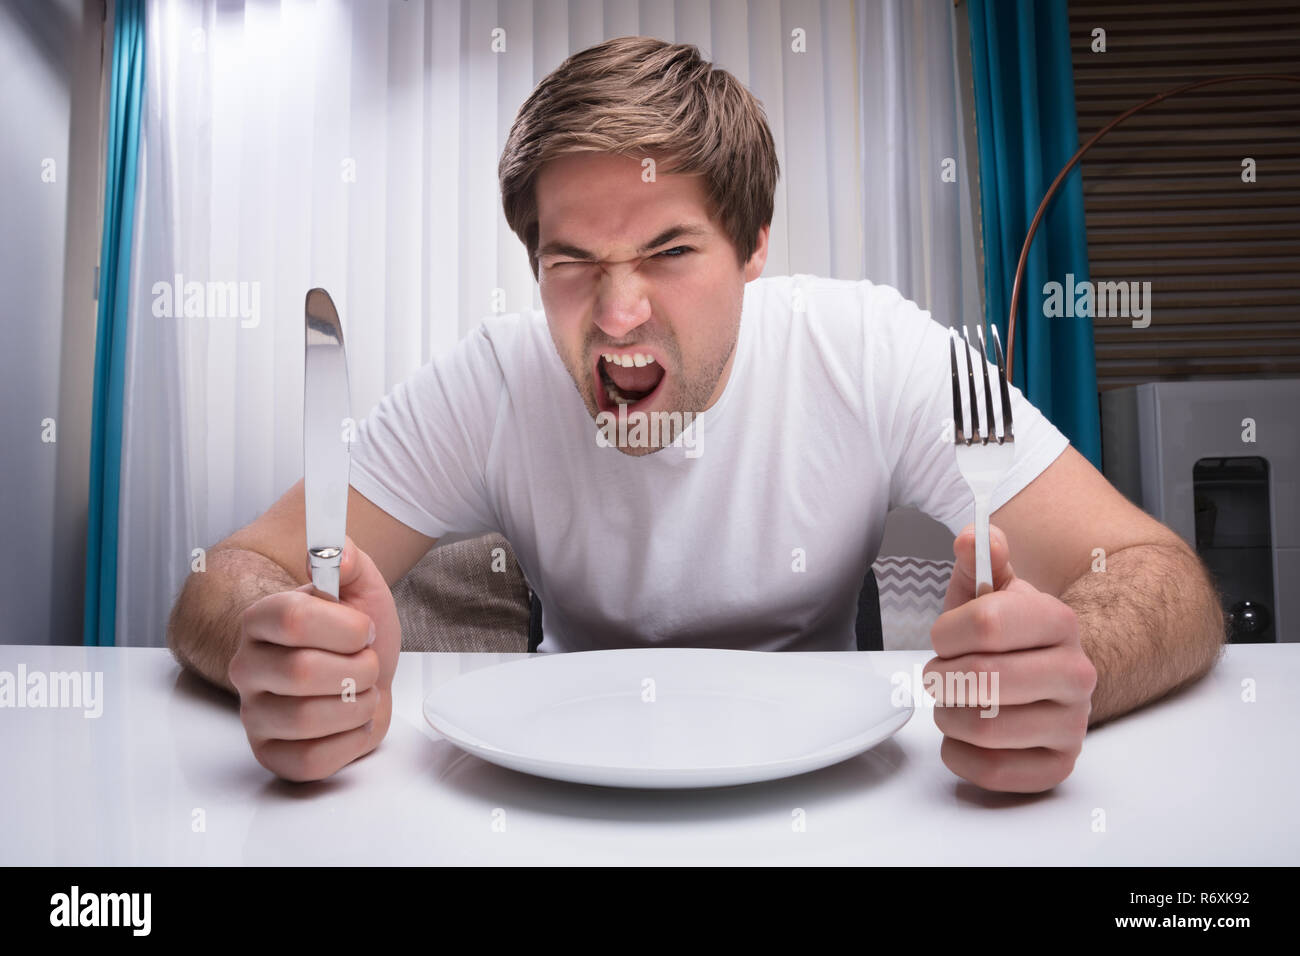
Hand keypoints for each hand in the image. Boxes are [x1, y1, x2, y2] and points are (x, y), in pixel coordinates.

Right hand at [228, 537, 400, 781]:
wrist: (367, 677)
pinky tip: (351, 724)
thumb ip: (348, 561)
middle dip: (358, 670)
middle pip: (302, 672)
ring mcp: (253, 713)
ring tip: (360, 693)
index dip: (346, 628)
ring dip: (356, 706)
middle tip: (367, 665)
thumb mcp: (361, 588)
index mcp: (261, 618)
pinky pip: (310, 760)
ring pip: (306, 719)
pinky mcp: (270, 754)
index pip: (293, 619)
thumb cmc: (358, 636)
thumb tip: (334, 551)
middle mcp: (247, 665)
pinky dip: (348, 742)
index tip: (365, 630)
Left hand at [924, 523, 1096, 792]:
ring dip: (948, 715)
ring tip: (953, 702)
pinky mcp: (1058, 765)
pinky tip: (965, 736)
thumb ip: (977, 559)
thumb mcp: (986, 591)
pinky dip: (960, 755)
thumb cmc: (1004, 634)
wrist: (1043, 676)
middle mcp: (1077, 673)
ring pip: (984, 728)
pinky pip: (992, 771)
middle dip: (941, 677)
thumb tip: (972, 536)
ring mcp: (1073, 724)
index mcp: (1058, 621)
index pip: (986, 623)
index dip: (946, 633)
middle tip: (939, 673)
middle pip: (981, 679)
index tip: (943, 637)